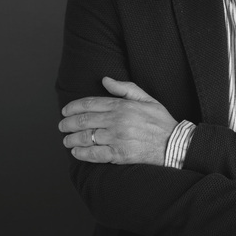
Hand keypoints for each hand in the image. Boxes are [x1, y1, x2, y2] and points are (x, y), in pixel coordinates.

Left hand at [59, 77, 177, 164]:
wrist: (174, 144)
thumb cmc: (160, 121)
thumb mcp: (146, 98)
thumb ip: (125, 88)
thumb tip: (105, 80)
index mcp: (123, 106)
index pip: (90, 104)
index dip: (73, 107)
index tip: (65, 111)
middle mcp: (118, 121)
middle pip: (84, 121)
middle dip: (68, 124)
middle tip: (62, 126)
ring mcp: (117, 138)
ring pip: (86, 138)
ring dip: (71, 139)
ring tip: (66, 140)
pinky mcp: (119, 155)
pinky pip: (94, 154)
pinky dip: (82, 153)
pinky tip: (76, 152)